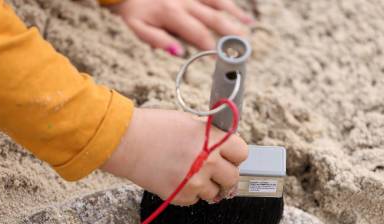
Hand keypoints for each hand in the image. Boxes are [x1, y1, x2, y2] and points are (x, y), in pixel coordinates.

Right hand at [101, 108, 247, 205]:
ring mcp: (195, 181)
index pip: (241, 153)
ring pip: (214, 193)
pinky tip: (177, 179)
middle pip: (232, 177)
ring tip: (191, 175)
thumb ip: (209, 137)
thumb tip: (223, 149)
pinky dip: (189, 193)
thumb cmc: (153, 128)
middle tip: (214, 172)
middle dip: (224, 175)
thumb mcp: (188, 123)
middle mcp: (208, 161)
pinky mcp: (181, 196)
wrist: (126, 143)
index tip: (228, 157)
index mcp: (212, 139)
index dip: (234, 155)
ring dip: (207, 186)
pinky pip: (195, 200)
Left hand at [108, 0, 251, 55]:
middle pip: (213, 19)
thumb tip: (179, 53)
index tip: (223, 58)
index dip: (211, 47)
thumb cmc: (135, 11)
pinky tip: (237, 9)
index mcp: (173, 14)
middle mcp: (185, 1)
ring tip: (249, 25)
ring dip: (234, 14)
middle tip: (244, 46)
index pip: (198, 35)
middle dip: (231, 33)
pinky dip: (226, 2)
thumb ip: (159, 41)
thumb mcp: (140, 29)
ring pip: (218, 3)